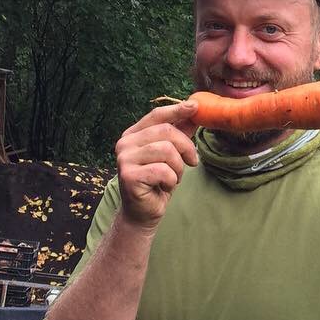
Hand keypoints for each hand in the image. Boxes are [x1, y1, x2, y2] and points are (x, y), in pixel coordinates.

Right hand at [113, 100, 198, 231]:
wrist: (143, 212)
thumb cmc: (157, 182)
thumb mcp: (171, 154)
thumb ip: (179, 133)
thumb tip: (193, 110)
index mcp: (132, 134)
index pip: (156, 115)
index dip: (177, 110)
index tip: (195, 107)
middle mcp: (125, 143)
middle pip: (166, 131)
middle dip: (186, 147)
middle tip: (192, 162)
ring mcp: (124, 159)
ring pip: (167, 151)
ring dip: (178, 167)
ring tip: (173, 177)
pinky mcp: (129, 176)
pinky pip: (163, 170)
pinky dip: (171, 180)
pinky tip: (165, 186)